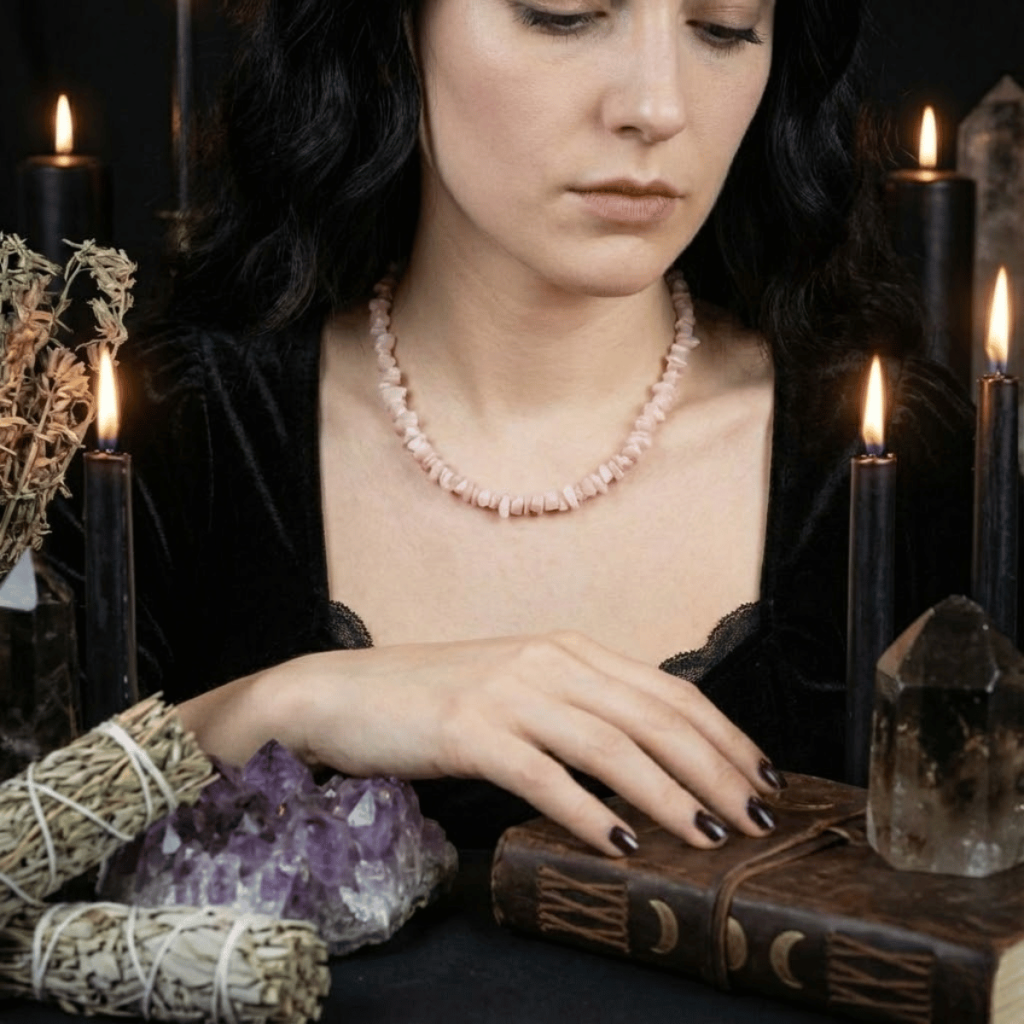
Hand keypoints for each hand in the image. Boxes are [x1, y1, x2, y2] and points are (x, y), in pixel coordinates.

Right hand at [181, 631, 783, 856]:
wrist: (344, 692)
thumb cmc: (434, 698)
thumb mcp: (519, 688)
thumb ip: (577, 707)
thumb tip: (646, 759)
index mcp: (567, 649)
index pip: (667, 689)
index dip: (723, 734)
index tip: (762, 776)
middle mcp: (547, 661)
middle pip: (653, 716)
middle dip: (716, 769)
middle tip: (759, 817)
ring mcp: (508, 692)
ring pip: (610, 744)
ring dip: (668, 793)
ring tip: (709, 837)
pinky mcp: (468, 730)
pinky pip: (542, 773)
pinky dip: (588, 810)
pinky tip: (619, 843)